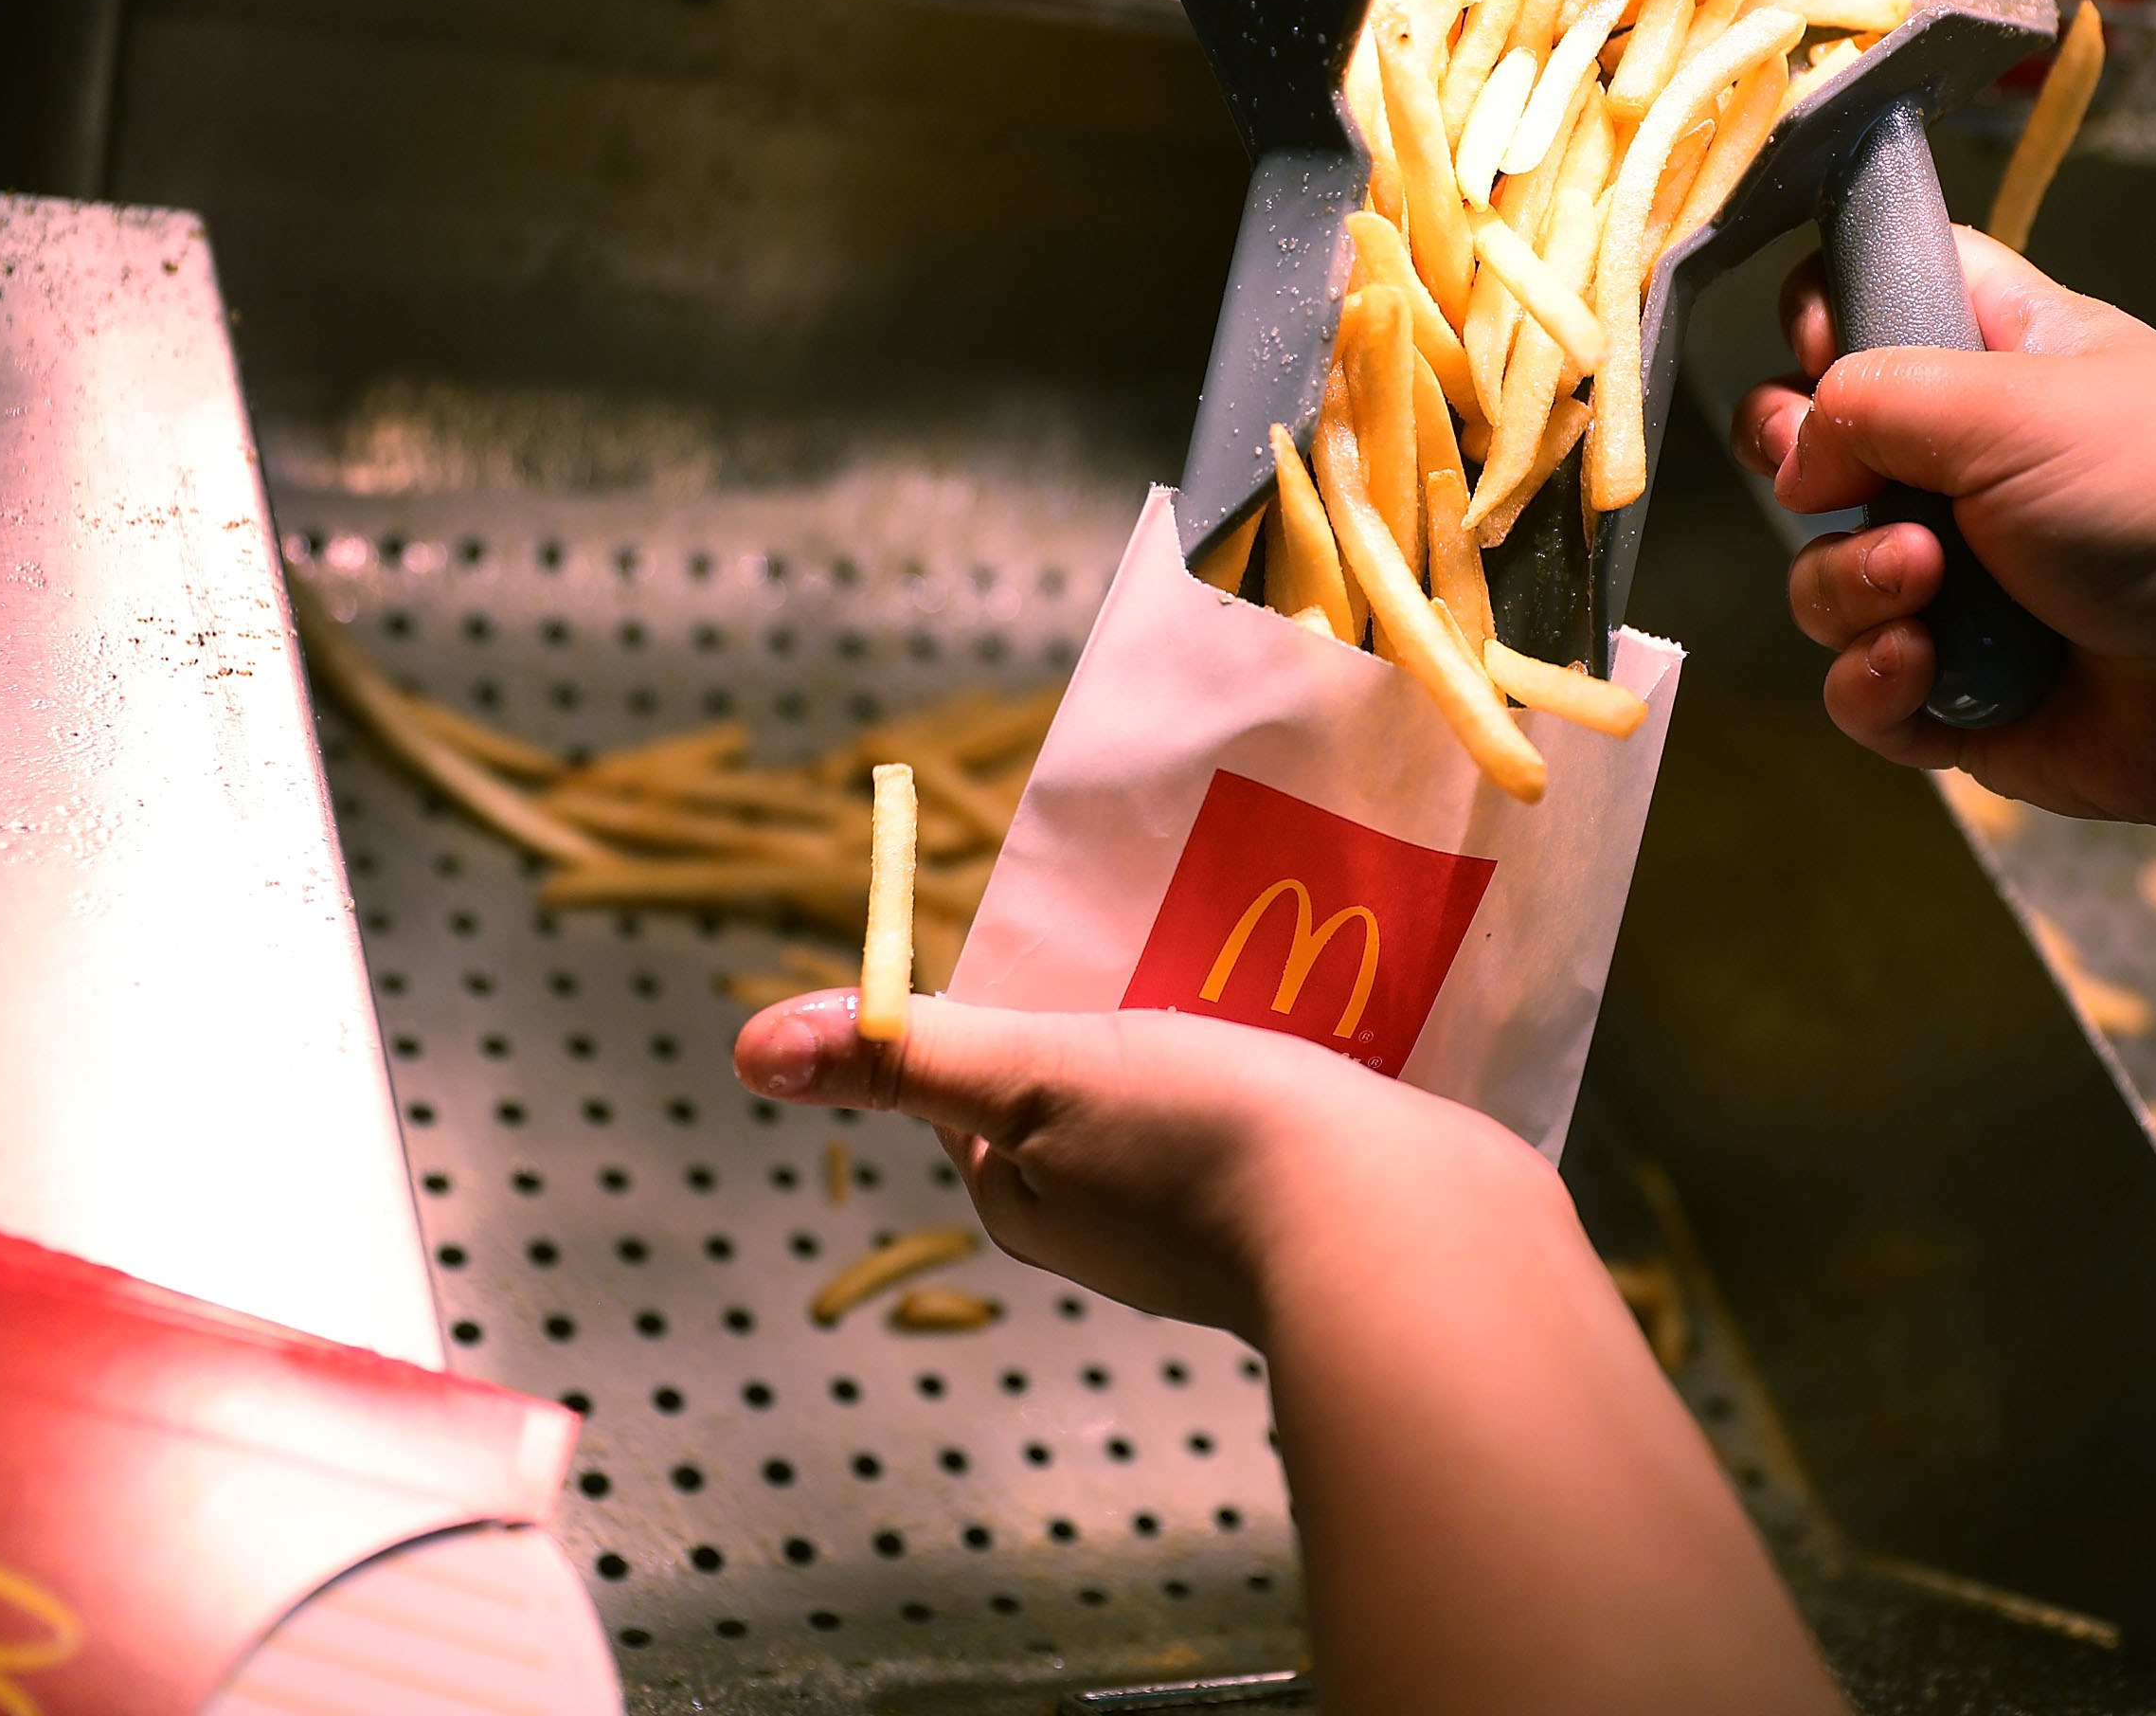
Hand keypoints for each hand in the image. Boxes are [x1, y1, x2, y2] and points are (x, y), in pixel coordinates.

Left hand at [732, 993, 1562, 1342]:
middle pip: (1098, 1078)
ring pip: (1201, 1090)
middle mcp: (1122, 1225)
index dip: (1023, 996)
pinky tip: (1331, 1009)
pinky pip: (1288, 1110)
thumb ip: (910, 1055)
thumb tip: (752, 1045)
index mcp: (1038, 1202)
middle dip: (1130, 1001)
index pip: (993, 1080)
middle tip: (1178, 922)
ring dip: (1224, 1021)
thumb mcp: (1038, 1074)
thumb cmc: (1205, 1146)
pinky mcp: (1322, 1206)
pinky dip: (1297, 1057)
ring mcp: (1227, 1222)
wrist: (1403, 1234)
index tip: (1075, 931)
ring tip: (1261, 947)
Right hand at [1730, 228, 2155, 829]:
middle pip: (1815, 446)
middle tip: (1830, 483)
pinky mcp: (1954, 691)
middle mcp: (1971, 469)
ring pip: (1824, 576)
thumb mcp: (2017, 402)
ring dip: (1851, 586)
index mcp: (2004, 362)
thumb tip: (1797, 455)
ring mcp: (1958, 585)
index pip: (1879, 297)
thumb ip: (1873, 396)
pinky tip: (1924, 671)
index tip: (1820, 347)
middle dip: (1801, 468)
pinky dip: (1873, 682)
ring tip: (1927, 591)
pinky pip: (1855, 687)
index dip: (1827, 314)